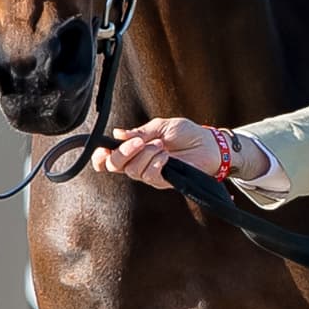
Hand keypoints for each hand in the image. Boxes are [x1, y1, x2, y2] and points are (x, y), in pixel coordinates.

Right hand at [94, 117, 226, 188]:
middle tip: (138, 142)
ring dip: (145, 155)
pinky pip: (149, 176)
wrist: (209, 145)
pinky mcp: (163, 181)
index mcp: (134, 149)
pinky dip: (156, 163)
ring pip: (132, 170)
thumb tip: (117, 133)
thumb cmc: (187, 133)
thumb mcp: (161, 126)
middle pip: (114, 165)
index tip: (102, 149)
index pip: (109, 158)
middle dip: (122, 152)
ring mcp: (149, 173)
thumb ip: (140, 131)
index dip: (100, 157)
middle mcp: (138, 163)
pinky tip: (166, 156)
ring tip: (161, 145)